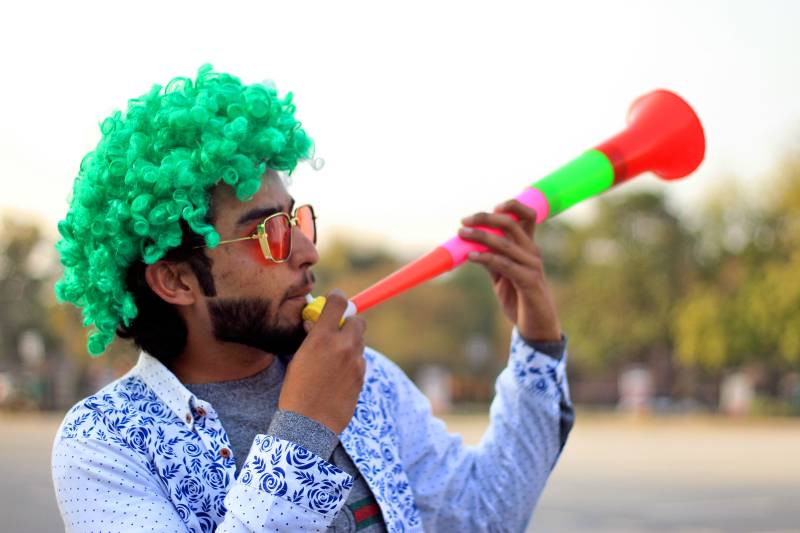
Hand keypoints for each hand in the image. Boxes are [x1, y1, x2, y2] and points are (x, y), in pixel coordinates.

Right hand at [278, 290, 366, 433]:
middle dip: (349, 323)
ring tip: (333, 360)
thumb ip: (313, 337)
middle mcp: (343, 345)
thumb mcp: (298, 357)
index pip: (339, 302)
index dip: (337, 299)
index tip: (335, 301)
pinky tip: (338, 377)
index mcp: (322, 337)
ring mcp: (355, 361)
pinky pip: (360, 361)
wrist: (309, 424)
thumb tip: (317, 323)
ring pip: (360, 342)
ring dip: (350, 344)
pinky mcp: (362, 376)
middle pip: (358, 320)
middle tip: (337, 332)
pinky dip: (352, 363)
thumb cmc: (296, 390)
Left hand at [458, 200, 560, 341]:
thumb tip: (470, 245)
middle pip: (511, 223)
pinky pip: (504, 264)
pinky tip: (471, 256)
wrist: (536, 326)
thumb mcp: (501, 275)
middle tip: (464, 221)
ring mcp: (532, 265)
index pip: (526, 216)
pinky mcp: (528, 281)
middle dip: (486, 218)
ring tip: (461, 234)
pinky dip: (486, 257)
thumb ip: (490, 258)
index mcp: (527, 247)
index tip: (492, 206)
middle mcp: (532, 252)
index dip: (512, 205)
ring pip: (504, 242)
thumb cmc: (519, 297)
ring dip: (480, 236)